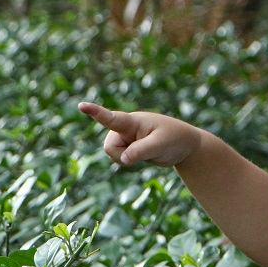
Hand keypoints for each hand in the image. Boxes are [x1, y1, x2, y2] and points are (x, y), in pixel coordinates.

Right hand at [78, 102, 201, 166]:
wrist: (185, 146)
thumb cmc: (175, 139)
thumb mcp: (160, 145)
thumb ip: (141, 151)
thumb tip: (124, 159)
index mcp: (134, 121)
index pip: (112, 118)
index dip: (96, 112)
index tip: (82, 105)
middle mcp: (126, 127)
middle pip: (109, 146)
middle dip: (121, 155)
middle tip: (144, 152)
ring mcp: (127, 137)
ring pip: (113, 154)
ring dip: (126, 159)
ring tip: (147, 151)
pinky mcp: (129, 147)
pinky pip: (120, 158)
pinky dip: (129, 161)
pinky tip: (144, 154)